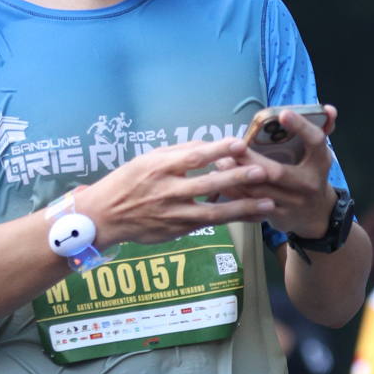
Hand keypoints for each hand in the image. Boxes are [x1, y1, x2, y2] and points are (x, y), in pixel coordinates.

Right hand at [82, 135, 281, 247]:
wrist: (103, 217)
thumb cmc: (126, 183)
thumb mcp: (145, 160)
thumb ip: (177, 152)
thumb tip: (208, 145)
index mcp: (159, 167)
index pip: (193, 156)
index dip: (218, 150)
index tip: (240, 144)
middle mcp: (167, 191)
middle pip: (208, 183)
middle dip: (238, 178)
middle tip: (263, 172)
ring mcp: (174, 213)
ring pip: (214, 210)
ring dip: (244, 207)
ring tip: (269, 203)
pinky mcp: (178, 229)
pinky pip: (211, 223)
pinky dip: (233, 219)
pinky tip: (253, 216)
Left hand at [217, 106, 340, 240]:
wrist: (316, 214)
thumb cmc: (311, 174)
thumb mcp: (319, 153)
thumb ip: (322, 129)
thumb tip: (329, 108)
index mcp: (320, 161)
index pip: (315, 141)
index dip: (301, 127)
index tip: (282, 113)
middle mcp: (309, 183)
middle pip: (277, 171)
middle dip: (251, 159)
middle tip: (232, 145)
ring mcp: (294, 202)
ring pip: (261, 189)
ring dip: (237, 175)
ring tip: (220, 160)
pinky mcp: (279, 215)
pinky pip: (252, 204)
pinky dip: (235, 192)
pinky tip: (221, 180)